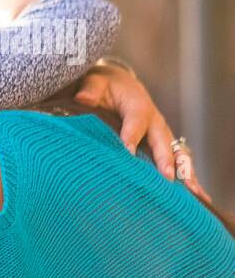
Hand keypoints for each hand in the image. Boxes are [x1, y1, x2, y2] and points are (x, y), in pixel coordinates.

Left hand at [73, 63, 208, 199]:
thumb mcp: (96, 83)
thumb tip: (83, 97)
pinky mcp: (162, 143)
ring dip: (183, 170)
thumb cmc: (106, 86)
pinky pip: (176, 159)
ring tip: (190, 191)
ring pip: (176, 152)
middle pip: (162, 141)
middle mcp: (155, 121)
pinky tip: (193, 194)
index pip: (135, 122)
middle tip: (167, 177)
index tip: (127, 152)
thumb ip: (91, 90)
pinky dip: (185, 175)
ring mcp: (161, 133)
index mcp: (138, 106)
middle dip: (165, 159)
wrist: (120, 85)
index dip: (132, 136)